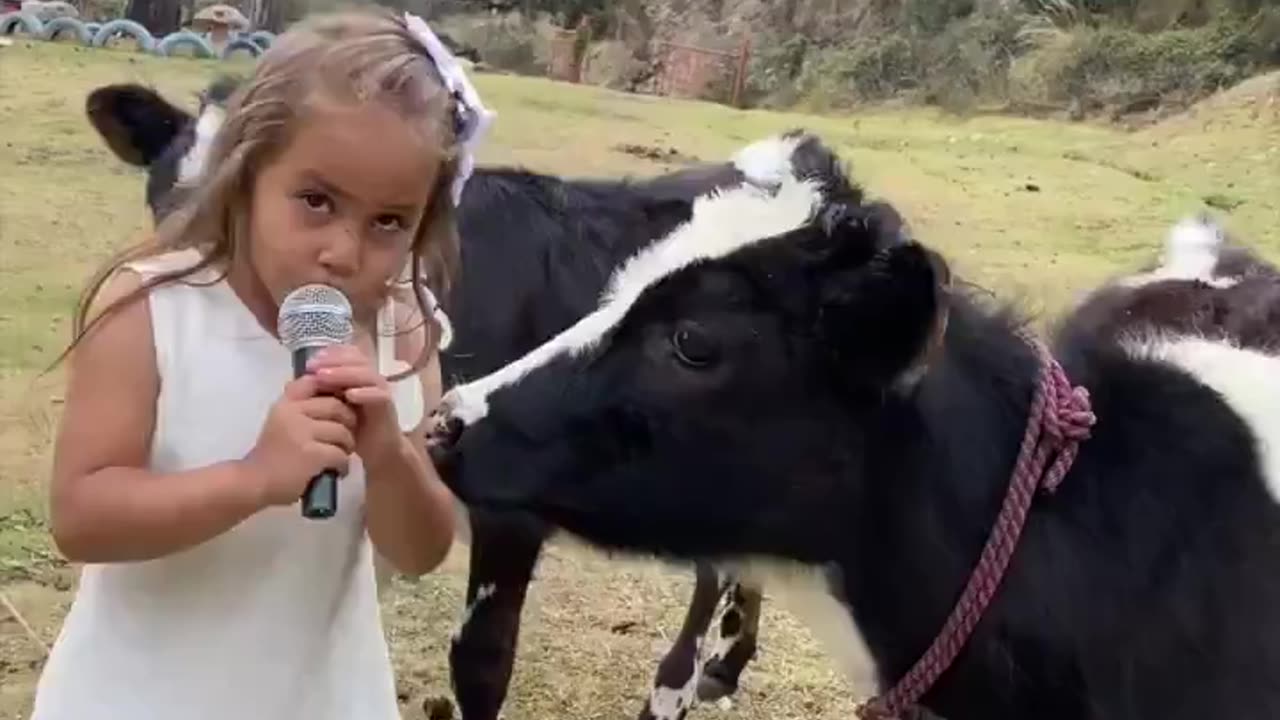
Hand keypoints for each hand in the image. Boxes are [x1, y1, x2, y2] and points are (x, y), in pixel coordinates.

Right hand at [242, 375, 357, 508]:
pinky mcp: (311, 454)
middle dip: (348, 422)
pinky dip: (343, 465)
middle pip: (337, 406)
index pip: (315, 382)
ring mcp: (302, 433)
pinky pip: (340, 454)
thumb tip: (335, 394)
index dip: (334, 391)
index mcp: (285, 403)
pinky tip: (337, 471)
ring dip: (347, 446)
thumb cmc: (271, 455)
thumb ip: (300, 407)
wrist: (253, 484)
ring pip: (342, 431)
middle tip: (345, 438)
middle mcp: (292, 412)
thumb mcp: (281, 422)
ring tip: (341, 455)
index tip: (338, 410)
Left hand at [306, 344, 403, 460]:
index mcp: (357, 375)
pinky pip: (379, 394)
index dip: (329, 354)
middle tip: (313, 366)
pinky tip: (350, 395)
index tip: (309, 362)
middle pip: (356, 359)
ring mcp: (380, 390)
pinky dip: (365, 393)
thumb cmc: (351, 427)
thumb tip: (289, 384)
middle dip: (333, 360)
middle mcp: (370, 378)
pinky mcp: (388, 405)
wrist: (376, 450)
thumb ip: (316, 394)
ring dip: (345, 373)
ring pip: (366, 373)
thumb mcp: (330, 409)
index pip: (346, 354)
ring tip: (324, 377)